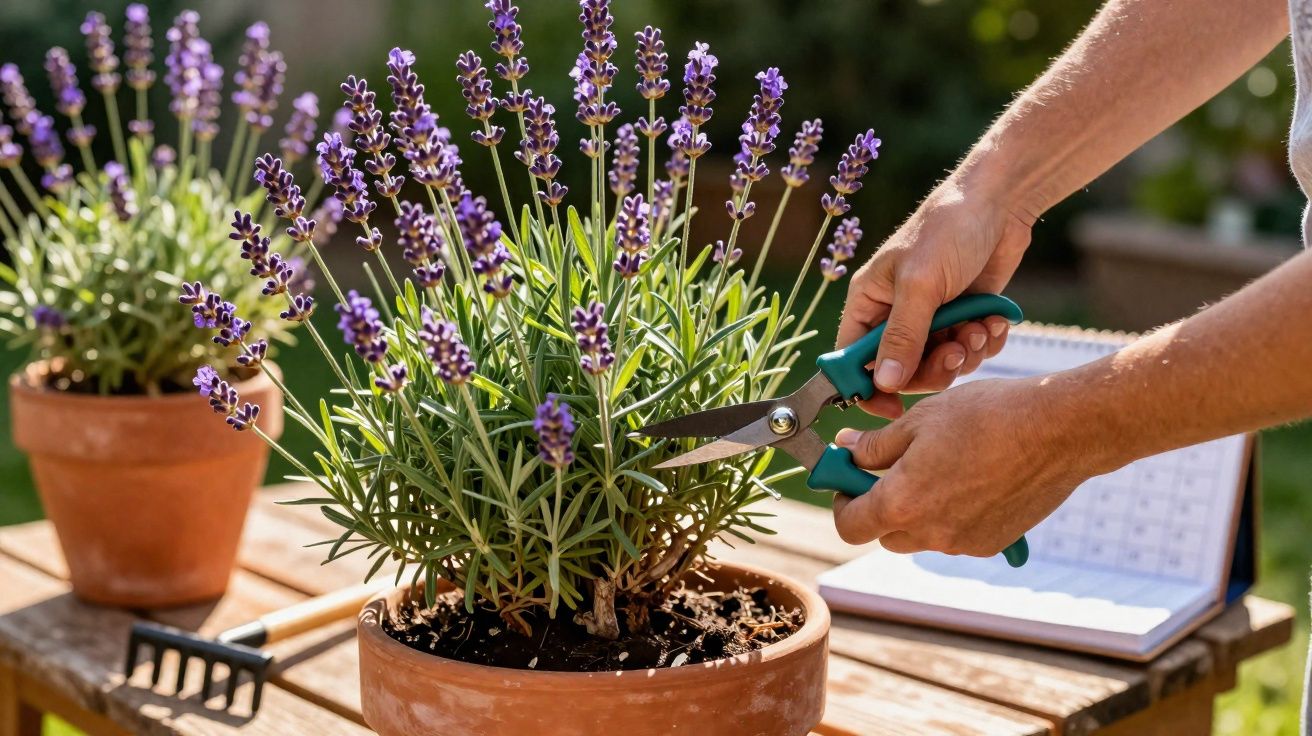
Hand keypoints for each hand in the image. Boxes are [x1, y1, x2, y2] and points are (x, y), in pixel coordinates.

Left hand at [829, 375, 1109, 555]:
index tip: (848, 480)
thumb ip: (875, 445)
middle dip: (880, 506)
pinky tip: (970, 478)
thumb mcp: (920, 420)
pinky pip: (956, 536)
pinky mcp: (993, 544)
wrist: (1059, 430)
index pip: (849, 525)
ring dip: (916, 511)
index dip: (842, 502)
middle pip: (884, 535)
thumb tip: (846, 450)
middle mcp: (930, 533)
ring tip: (938, 468)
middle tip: (891, 469)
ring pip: (921, 536)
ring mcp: (963, 542)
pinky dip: (951, 515)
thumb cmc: (987, 416)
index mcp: (901, 502)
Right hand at [837, 180, 1032, 417]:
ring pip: (939, 365)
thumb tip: (883, 383)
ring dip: (964, 353)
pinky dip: (983, 342)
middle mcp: (895, 315)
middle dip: (933, 368)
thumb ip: (903, 336)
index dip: (868, 389)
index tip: (893, 409)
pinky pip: (968, 352)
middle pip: (901, 372)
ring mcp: (930, 318)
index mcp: (869, 302)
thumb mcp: (921, 284)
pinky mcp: (962, 318)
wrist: (1001, 202)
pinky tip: (993, 320)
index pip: (854, 360)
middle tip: (955, 353)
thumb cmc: (948, 228)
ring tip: (979, 327)